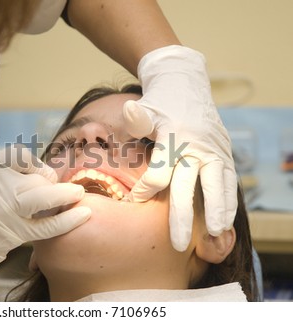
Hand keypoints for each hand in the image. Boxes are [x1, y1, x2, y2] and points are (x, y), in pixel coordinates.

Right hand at [0, 146, 89, 300]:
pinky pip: (48, 225)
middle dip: (51, 182)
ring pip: (46, 197)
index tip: (40, 171)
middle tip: (58, 187)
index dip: (35, 162)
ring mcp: (5, 211)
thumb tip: (28, 171)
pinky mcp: (13, 234)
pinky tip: (83, 214)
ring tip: (79, 193)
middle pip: (36, 177)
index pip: (19, 155)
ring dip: (67, 195)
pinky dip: (69, 220)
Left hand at [123, 45, 236, 251]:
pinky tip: (225, 220)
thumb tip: (127, 112)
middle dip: (183, 216)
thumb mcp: (146, 107)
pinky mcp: (224, 152)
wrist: (186, 84)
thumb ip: (138, 117)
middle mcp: (196, 145)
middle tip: (178, 243)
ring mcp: (214, 150)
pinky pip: (229, 180)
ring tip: (214, 235)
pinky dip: (228, 200)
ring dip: (216, 211)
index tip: (134, 201)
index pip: (160, 172)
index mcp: (174, 136)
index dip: (146, 189)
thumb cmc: (161, 101)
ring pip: (216, 185)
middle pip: (189, 185)